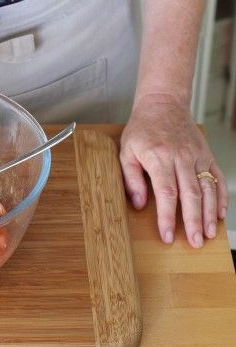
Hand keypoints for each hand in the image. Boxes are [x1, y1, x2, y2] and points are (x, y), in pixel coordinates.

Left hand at [120, 95, 228, 247]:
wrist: (163, 104)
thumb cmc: (142, 129)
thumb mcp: (126, 151)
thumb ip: (131, 178)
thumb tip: (139, 204)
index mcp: (159, 158)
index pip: (167, 194)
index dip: (168, 217)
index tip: (167, 236)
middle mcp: (181, 158)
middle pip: (191, 195)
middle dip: (193, 222)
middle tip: (195, 243)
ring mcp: (197, 156)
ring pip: (207, 189)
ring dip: (210, 214)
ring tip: (209, 234)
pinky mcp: (206, 155)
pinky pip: (217, 178)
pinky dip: (220, 197)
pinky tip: (219, 213)